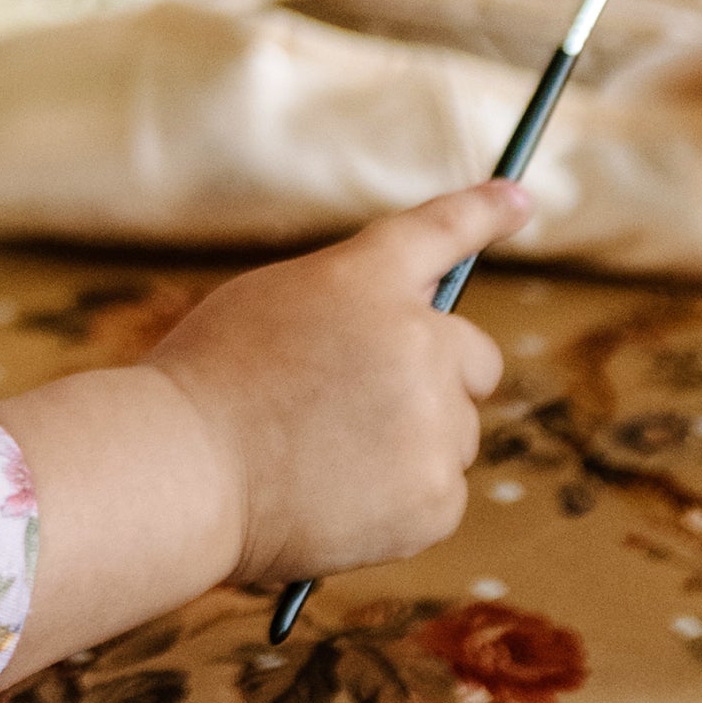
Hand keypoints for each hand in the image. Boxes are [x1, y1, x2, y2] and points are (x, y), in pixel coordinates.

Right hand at [0, 182, 521, 678]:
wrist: (181, 471)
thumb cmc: (201, 386)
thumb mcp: (268, 307)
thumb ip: (345, 312)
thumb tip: (405, 348)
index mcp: (365, 280)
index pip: (440, 232)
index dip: (483, 212)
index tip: (520, 200)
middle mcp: (416, 341)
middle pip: (472, 357)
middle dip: (437, 376)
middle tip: (362, 407)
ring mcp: (432, 421)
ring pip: (451, 432)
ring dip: (408, 443)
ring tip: (319, 460)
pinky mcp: (436, 496)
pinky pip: (437, 493)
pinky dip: (397, 502)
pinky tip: (332, 499)